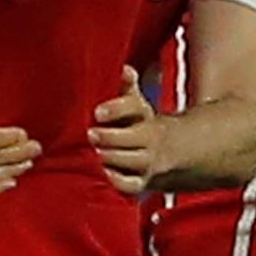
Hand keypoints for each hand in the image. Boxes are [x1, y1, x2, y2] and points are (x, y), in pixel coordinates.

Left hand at [88, 67, 165, 194]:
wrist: (166, 151)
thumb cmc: (137, 123)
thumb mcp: (134, 104)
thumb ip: (126, 87)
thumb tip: (124, 69)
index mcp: (144, 115)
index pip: (135, 107)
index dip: (116, 109)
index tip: (97, 112)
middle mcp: (149, 137)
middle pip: (134, 137)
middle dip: (110, 137)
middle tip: (89, 135)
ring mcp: (147, 161)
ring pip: (133, 160)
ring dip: (112, 157)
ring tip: (92, 154)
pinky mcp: (142, 182)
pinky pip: (132, 185)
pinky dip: (118, 182)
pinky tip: (102, 175)